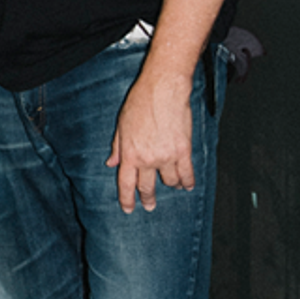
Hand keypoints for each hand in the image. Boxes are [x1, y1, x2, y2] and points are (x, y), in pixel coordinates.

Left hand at [107, 68, 197, 214]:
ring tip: (173, 186)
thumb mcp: (122, 125)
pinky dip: (187, 182)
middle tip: (149, 206)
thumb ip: (117, 147)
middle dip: (148, 199)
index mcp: (130, 154)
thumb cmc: (140, 102)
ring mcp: (166, 157)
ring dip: (171, 185)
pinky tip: (187, 186)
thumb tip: (111, 163)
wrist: (163, 89)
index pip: (126, 184)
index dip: (127, 200)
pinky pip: (187, 173)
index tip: (129, 209)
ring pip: (170, 182)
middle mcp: (147, 159)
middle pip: (147, 187)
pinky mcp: (183, 151)